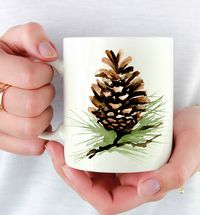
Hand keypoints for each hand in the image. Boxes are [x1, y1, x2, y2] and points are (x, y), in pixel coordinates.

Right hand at [0, 22, 56, 154]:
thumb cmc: (6, 60)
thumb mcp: (15, 39)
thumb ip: (32, 36)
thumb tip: (49, 54)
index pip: (29, 77)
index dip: (44, 74)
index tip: (43, 71)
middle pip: (32, 105)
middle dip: (46, 94)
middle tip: (42, 88)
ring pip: (31, 128)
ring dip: (45, 115)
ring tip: (39, 105)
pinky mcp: (1, 139)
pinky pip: (30, 147)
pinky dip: (42, 138)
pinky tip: (40, 124)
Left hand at [46, 105, 199, 214]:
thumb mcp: (190, 154)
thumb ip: (172, 176)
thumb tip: (144, 190)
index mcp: (145, 186)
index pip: (108, 201)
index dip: (85, 189)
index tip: (70, 168)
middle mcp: (133, 176)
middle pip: (93, 184)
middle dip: (70, 171)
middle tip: (56, 150)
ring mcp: (128, 161)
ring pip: (94, 168)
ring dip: (75, 158)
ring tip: (61, 141)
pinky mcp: (127, 145)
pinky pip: (103, 149)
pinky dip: (88, 144)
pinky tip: (80, 133)